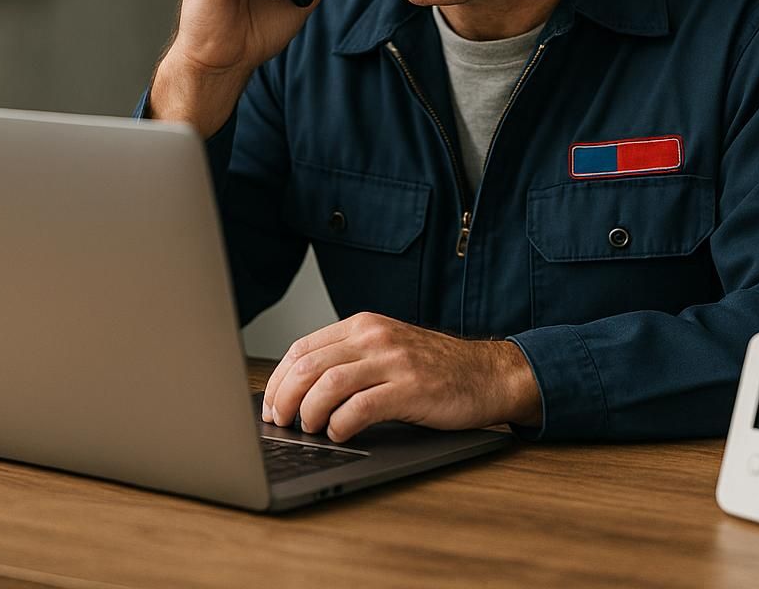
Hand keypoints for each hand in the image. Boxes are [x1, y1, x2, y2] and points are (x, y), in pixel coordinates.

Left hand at [260, 313, 542, 442]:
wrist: (488, 374)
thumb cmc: (435, 369)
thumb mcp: (386, 350)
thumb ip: (348, 360)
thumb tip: (296, 391)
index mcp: (363, 326)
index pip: (302, 348)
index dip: (278, 381)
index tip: (271, 406)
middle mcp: (375, 337)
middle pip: (309, 366)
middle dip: (284, 398)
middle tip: (281, 422)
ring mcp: (395, 361)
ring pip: (329, 384)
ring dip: (309, 412)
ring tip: (309, 428)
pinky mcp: (412, 388)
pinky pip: (362, 407)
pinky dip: (341, 424)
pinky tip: (339, 433)